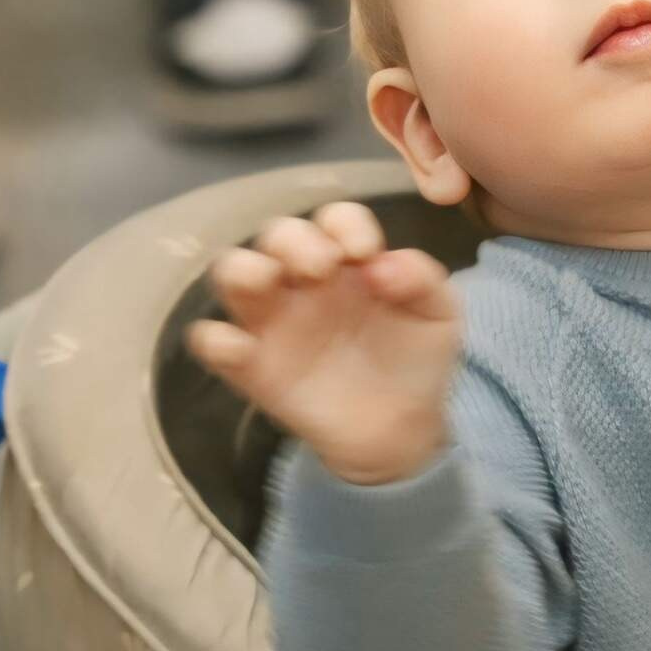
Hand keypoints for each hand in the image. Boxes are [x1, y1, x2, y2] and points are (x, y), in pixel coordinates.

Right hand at [186, 202, 463, 485]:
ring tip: (271, 282)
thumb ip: (423, 280)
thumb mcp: (438, 316)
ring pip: (232, 273)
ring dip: (244, 268)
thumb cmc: (415, 360)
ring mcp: (274, 323)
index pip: (334, 218)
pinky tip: (240, 348)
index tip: (365, 252)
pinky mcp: (252, 369)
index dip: (344, 224)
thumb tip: (383, 263)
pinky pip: (212, 343)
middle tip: (322, 269)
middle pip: (277, 234)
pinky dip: (215, 339)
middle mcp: (304, 282)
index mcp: (349, 261)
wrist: (402, 431)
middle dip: (294, 240)